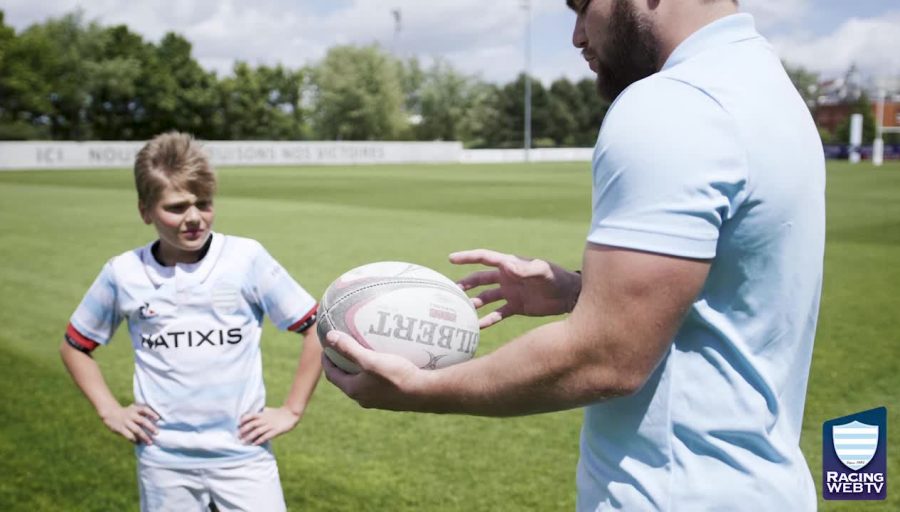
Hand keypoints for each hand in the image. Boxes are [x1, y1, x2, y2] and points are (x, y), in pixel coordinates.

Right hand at [100, 404, 158, 444]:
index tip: (158, 418)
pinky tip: (139, 443)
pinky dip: (134, 440)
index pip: (144, 409)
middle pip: (142, 421)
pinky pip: (128, 435)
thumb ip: (143, 413)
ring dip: (144, 437)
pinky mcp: (120, 429)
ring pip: (136, 430)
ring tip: (150, 443)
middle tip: (157, 433)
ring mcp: (126, 422)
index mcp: (135, 409)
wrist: (110, 413)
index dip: (151, 413)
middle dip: (150, 427)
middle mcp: (131, 415)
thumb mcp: (134, 408)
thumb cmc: (127, 412)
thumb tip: (157, 420)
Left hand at [238, 406, 300, 444]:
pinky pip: (266, 436)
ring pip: (257, 431)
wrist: (291, 414)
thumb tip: (249, 415)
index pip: (251, 415)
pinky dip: (260, 440)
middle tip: (238, 436)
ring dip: (249, 437)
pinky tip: (254, 444)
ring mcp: (270, 425)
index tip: (238, 424)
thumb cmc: (278, 413)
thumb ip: (259, 414)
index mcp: (263, 414)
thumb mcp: (268, 411)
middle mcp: (265, 419)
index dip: (244, 419)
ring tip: (243, 442)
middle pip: (252, 424)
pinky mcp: (276, 431)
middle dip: (244, 430)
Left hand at [321, 330, 425, 410]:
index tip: (326, 349)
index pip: (332, 375)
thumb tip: (329, 337)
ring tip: (363, 355)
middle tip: (343, 349)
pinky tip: (385, 364)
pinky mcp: (391, 399)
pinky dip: (374, 374)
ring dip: (359, 370)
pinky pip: (377, 384)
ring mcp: (378, 401)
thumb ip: (349, 348)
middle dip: (342, 365)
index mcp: (354, 390)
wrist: (425, 393)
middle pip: (346, 380)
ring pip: (363, 383)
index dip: (327, 362)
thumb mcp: (370, 360)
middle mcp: (363, 398)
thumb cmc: (396, 375)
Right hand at [450, 249, 581, 327]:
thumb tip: (507, 266)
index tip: (451, 259)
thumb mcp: (542, 271)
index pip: (485, 258)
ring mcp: (510, 293)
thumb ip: (526, 269)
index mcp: (510, 264)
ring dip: (473, 303)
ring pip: (485, 298)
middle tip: (450, 290)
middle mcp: (507, 277)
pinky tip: (477, 327)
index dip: (468, 257)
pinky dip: (487, 320)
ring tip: (461, 311)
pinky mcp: (516, 307)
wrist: (570, 296)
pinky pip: (497, 314)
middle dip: (465, 283)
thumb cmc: (558, 278)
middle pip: (480, 279)